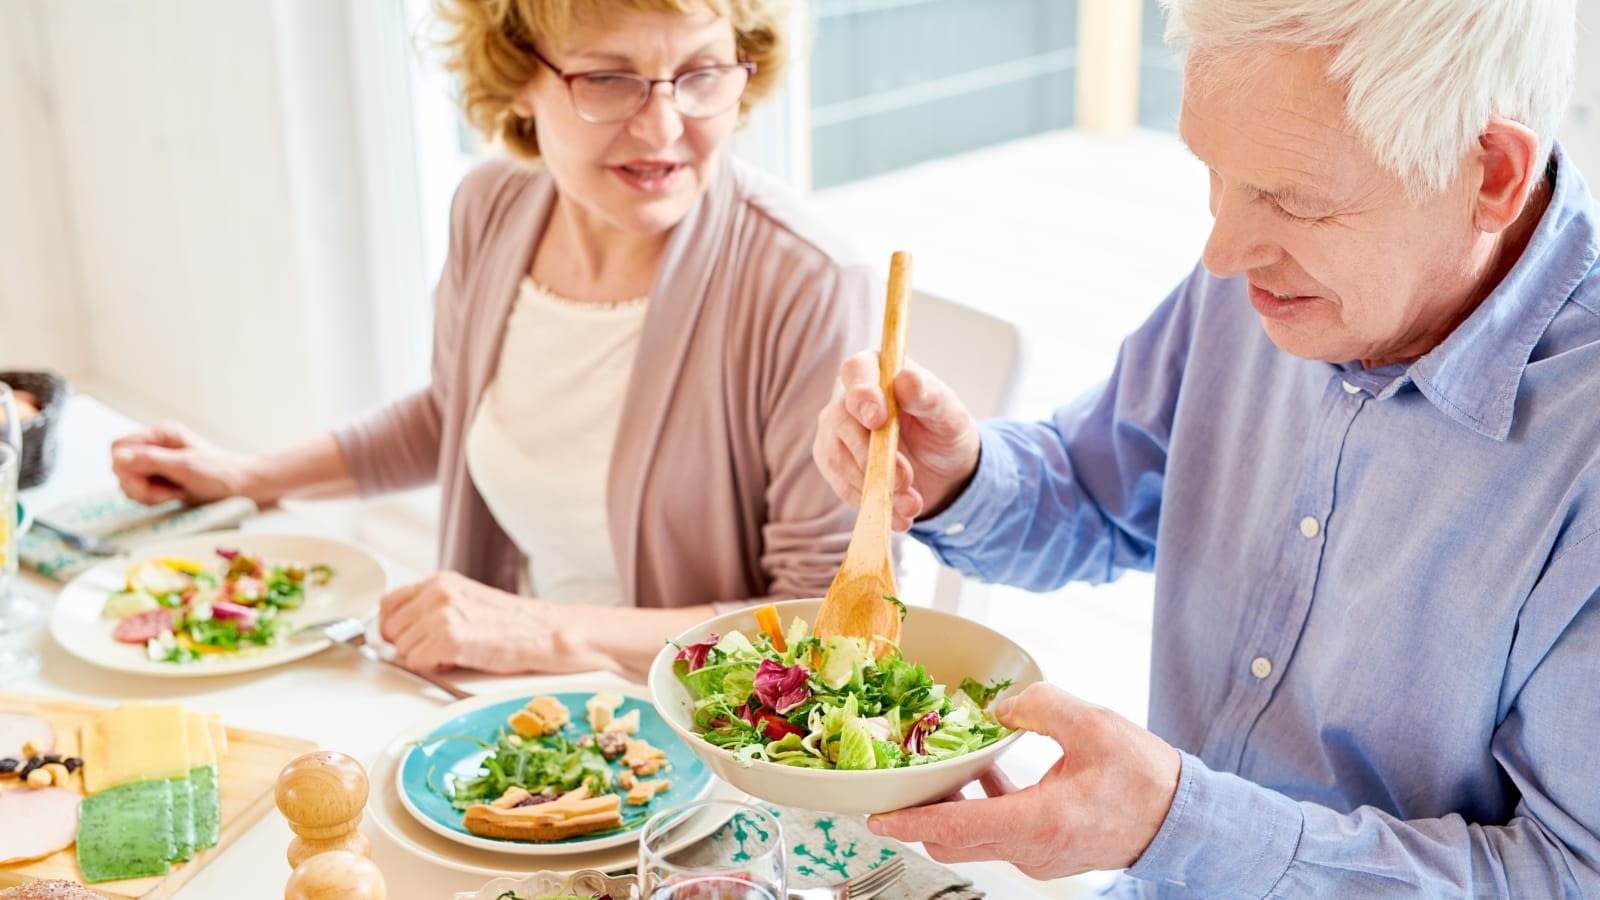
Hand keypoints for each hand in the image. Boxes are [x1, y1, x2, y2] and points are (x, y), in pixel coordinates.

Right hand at [111, 423, 258, 505]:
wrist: (243, 487)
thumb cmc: (221, 474)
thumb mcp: (186, 467)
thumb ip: (151, 461)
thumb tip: (119, 457)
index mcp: (160, 434)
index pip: (119, 447)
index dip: (126, 467)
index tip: (147, 479)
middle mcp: (155, 446)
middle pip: (120, 467)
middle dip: (138, 485)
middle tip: (166, 492)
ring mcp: (157, 463)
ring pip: (128, 481)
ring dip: (146, 494)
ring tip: (173, 493)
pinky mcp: (160, 479)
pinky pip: (140, 491)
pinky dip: (152, 498)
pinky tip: (173, 496)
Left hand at [377, 571, 617, 674]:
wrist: (551, 633)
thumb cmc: (518, 626)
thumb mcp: (470, 606)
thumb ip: (435, 612)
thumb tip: (402, 636)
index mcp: (442, 581)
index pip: (387, 605)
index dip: (394, 629)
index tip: (408, 641)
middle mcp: (439, 592)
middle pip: (390, 629)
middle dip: (410, 646)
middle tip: (441, 651)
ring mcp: (443, 614)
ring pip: (402, 648)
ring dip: (424, 659)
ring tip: (455, 655)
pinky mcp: (451, 638)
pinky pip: (416, 662)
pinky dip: (434, 668)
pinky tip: (460, 661)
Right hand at [812, 352, 981, 529]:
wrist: (942, 471)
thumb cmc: (944, 430)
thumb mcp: (948, 413)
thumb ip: (929, 395)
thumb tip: (906, 379)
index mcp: (876, 372)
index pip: (856, 371)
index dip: (862, 394)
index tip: (877, 419)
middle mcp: (847, 399)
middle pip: (841, 420)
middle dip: (871, 455)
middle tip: (905, 479)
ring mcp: (836, 434)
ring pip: (838, 459)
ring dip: (874, 486)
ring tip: (912, 504)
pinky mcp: (835, 466)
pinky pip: (843, 487)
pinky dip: (872, 504)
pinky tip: (899, 516)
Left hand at [866, 683, 1179, 879]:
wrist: (1182, 818)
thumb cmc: (1144, 776)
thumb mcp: (1093, 724)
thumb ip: (1041, 706)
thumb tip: (1002, 706)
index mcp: (1037, 822)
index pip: (954, 827)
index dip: (909, 822)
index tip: (876, 816)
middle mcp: (1031, 849)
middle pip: (954, 840)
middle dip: (920, 814)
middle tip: (900, 781)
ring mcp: (1039, 858)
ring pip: (975, 839)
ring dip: (952, 809)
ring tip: (941, 769)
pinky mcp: (1047, 853)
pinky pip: (999, 835)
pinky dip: (982, 809)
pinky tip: (986, 774)